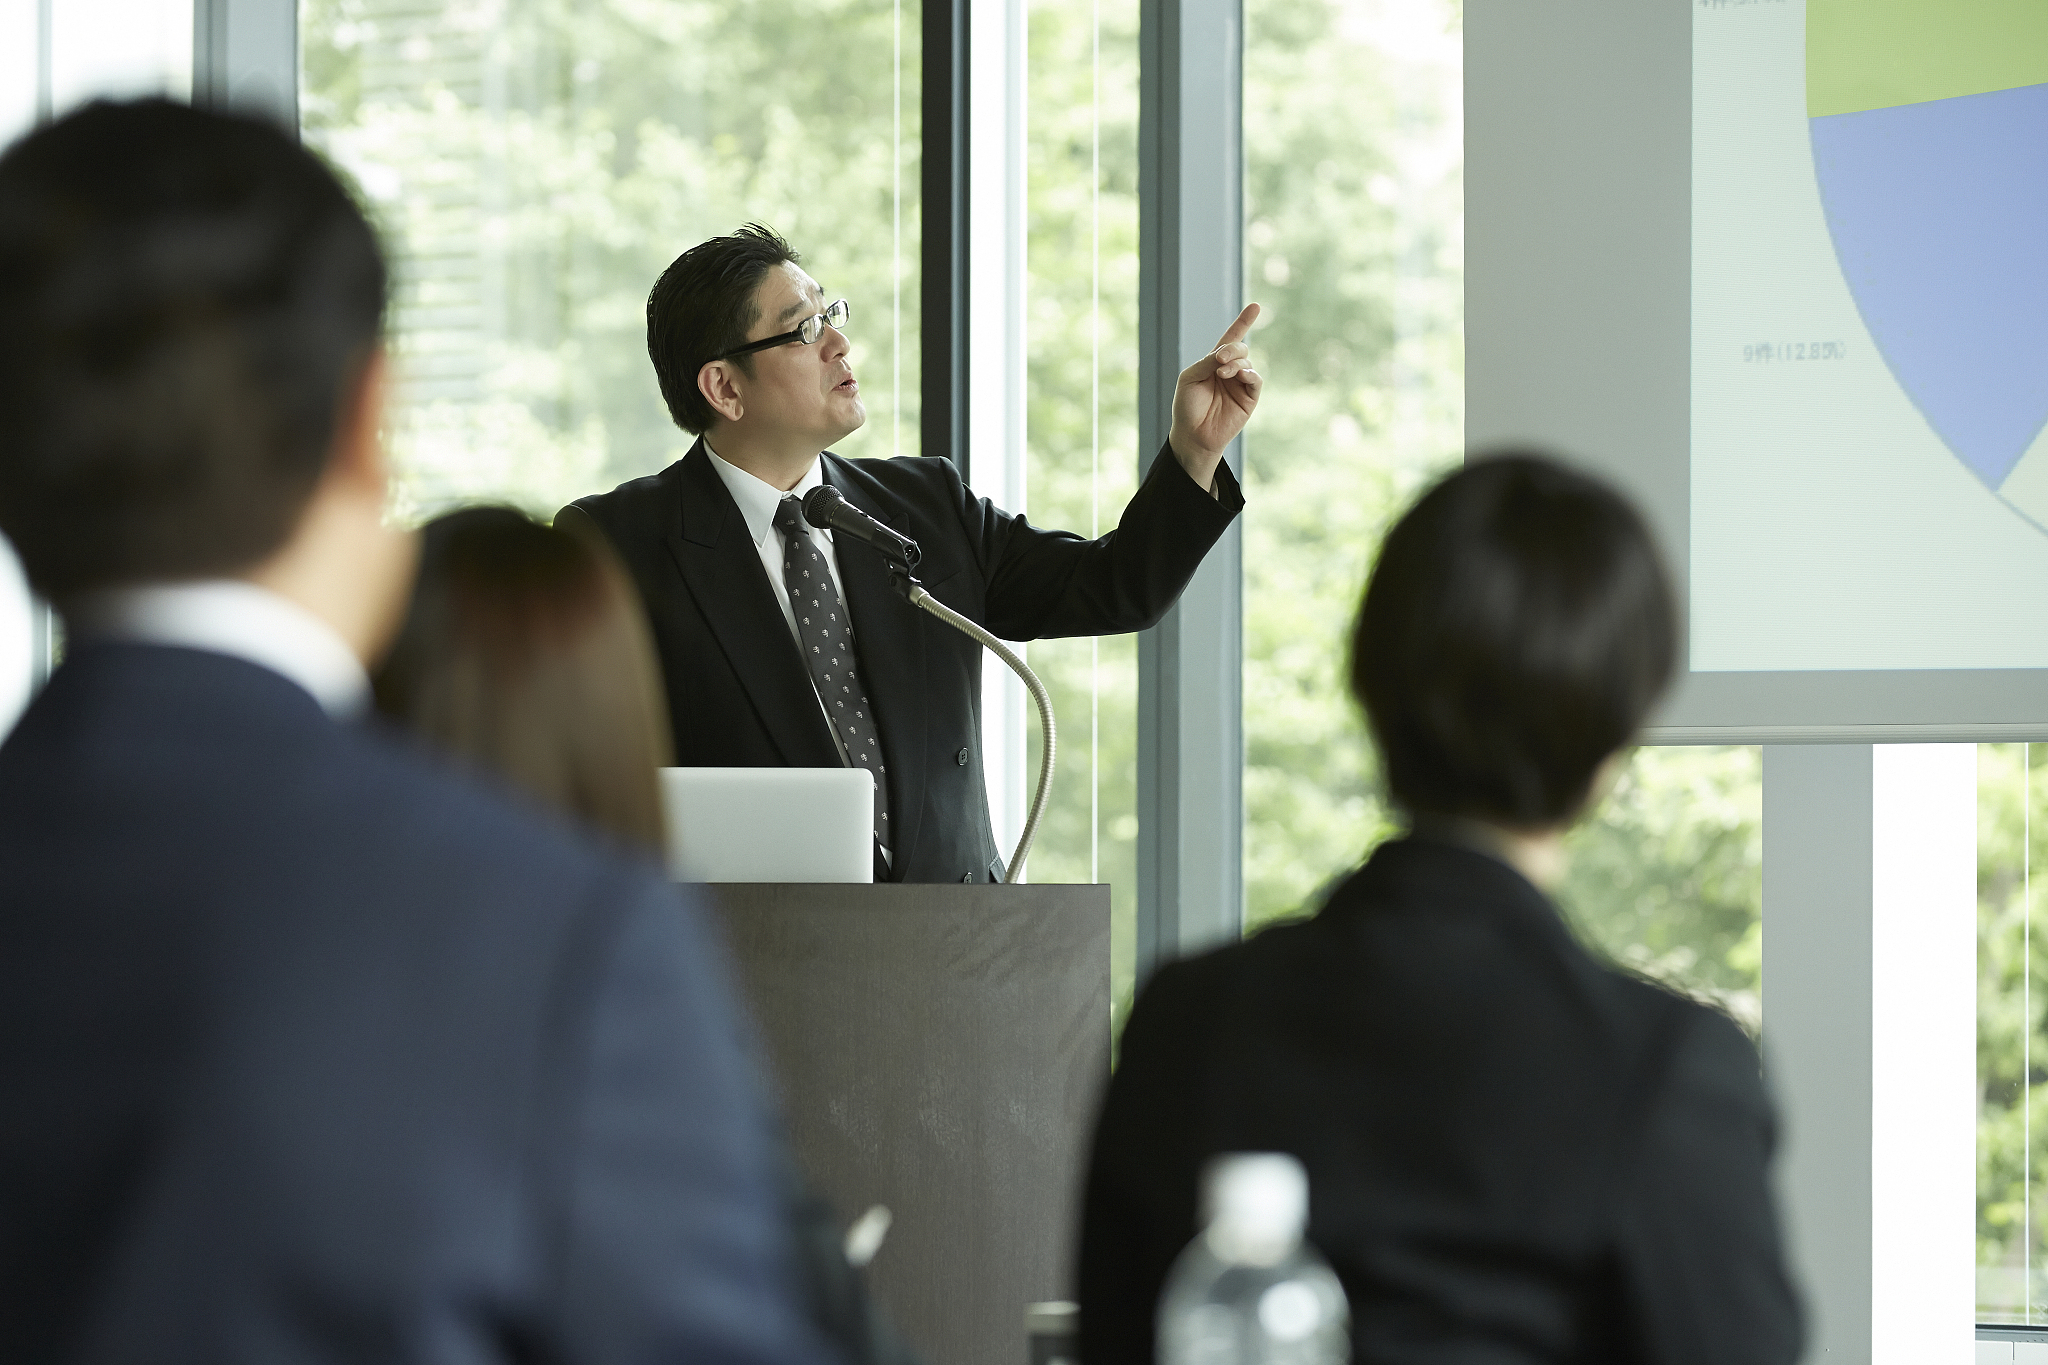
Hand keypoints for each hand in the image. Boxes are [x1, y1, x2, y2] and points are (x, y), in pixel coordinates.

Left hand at [1168, 303, 1262, 493]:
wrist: (1193, 435)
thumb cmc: (1187, 406)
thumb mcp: (1190, 378)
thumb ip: (1207, 362)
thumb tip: (1228, 354)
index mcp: (1214, 363)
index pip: (1230, 339)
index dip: (1243, 322)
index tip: (1255, 307)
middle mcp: (1230, 371)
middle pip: (1239, 348)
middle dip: (1232, 349)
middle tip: (1220, 359)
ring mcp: (1240, 384)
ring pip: (1247, 362)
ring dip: (1236, 363)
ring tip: (1222, 374)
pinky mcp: (1249, 398)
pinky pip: (1255, 380)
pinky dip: (1249, 373)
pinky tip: (1240, 375)